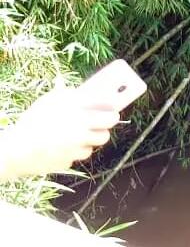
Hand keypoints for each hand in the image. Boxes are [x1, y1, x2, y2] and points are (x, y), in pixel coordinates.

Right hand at [0, 87, 119, 178]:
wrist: (17, 149)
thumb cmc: (32, 122)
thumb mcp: (47, 102)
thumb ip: (64, 94)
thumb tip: (76, 87)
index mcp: (73, 107)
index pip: (106, 102)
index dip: (113, 104)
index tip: (115, 105)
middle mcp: (79, 124)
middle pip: (110, 121)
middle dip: (110, 120)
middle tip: (107, 120)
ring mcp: (78, 143)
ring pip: (99, 140)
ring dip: (94, 137)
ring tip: (82, 133)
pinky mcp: (73, 158)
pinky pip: (82, 153)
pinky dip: (77, 150)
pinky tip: (66, 146)